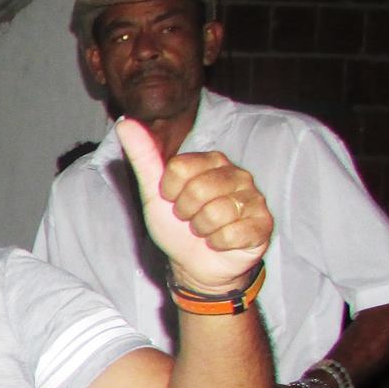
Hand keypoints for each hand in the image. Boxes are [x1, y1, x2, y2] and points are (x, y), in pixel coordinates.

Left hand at [116, 116, 269, 295]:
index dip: (168, 193)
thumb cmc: (177, 226)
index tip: (172, 202)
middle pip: (198, 189)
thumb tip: (125, 123)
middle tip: (190, 219)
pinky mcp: (263, 223)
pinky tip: (221, 241)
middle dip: (185, 213)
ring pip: (216, 212)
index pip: (179, 168)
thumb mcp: (154, 193)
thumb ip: (143, 157)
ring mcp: (254, 198)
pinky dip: (219, 243)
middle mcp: (237, 174)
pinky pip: (233, 232)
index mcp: (211, 161)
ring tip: (205, 231)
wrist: (194, 264)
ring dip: (202, 230)